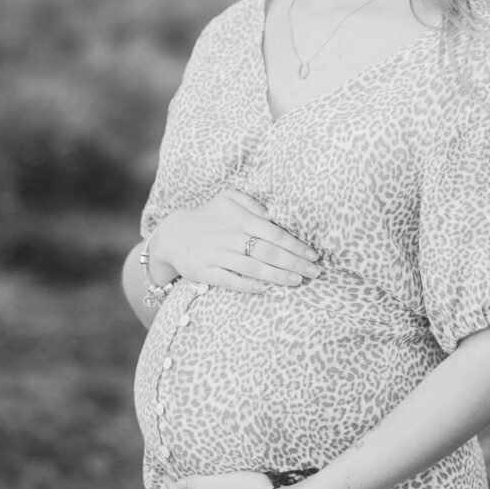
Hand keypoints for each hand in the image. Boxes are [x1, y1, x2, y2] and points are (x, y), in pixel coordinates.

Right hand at [151, 189, 321, 293]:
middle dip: (294, 263)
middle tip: (315, 273)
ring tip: (298, 282)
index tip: (313, 255)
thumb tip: (273, 215)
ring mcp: (218, 255)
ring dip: (278, 276)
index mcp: (240, 219)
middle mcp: (231, 237)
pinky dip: (249, 286)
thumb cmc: (209, 216)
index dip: (295, 245)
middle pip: (268, 252)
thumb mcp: (228, 198)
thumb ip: (251, 202)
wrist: (173, 235)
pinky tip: (267, 290)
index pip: (273, 233)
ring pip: (253, 268)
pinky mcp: (206, 272)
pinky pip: (230, 281)